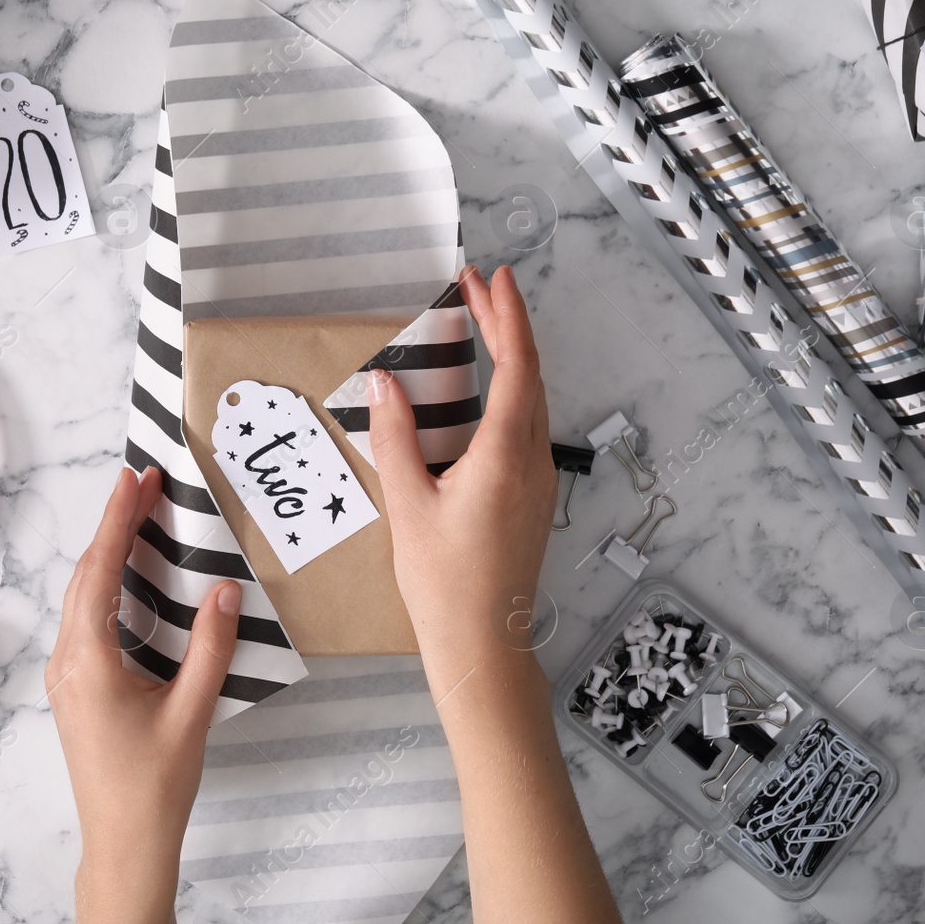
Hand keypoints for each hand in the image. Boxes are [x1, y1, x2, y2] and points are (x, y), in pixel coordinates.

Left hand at [45, 466, 242, 923]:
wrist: (124, 844)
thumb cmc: (155, 786)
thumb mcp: (191, 712)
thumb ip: (210, 647)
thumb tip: (226, 589)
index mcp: (88, 662)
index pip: (99, 573)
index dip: (116, 521)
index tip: (133, 479)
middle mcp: (67, 663)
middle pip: (86, 578)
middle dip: (113, 528)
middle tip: (143, 484)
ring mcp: (67, 677)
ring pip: (82, 599)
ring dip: (108, 556)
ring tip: (137, 517)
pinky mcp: (76, 690)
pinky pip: (86, 622)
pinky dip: (106, 588)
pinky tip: (128, 578)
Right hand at [369, 266, 632, 923]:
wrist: (482, 646)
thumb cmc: (444, 585)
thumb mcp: (407, 505)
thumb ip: (396, 438)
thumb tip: (386, 382)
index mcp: (505, 456)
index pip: (517, 367)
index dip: (507, 316)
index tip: (491, 278)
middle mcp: (532, 463)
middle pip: (529, 377)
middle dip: (507, 326)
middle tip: (480, 287)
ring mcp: (537, 483)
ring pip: (532, 403)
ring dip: (510, 359)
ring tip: (482, 326)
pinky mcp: (532, 501)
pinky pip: (526, 429)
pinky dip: (509, 394)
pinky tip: (484, 394)